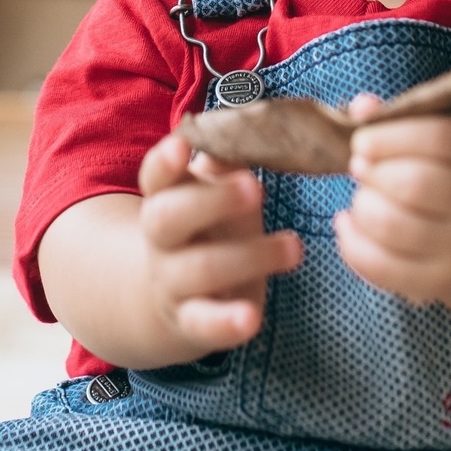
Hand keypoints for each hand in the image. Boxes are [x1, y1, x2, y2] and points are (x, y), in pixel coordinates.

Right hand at [137, 133, 302, 356]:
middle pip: (168, 216)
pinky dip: (226, 323)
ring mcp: (170, 280)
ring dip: (249, 257)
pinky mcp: (190, 320)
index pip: (155, 174)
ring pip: (198, 268)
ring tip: (295, 248)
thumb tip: (254, 127)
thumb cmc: (208, 223)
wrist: (170, 293)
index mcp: (165, 196)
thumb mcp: (212, 190)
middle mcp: (160, 238)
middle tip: (257, 187)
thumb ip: (226, 164)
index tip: (184, 145)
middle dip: (211, 201)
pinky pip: (203, 323)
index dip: (166, 160)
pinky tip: (252, 319)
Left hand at [333, 101, 450, 310]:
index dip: (389, 138)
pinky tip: (347, 225)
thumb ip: (400, 119)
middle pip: (414, 184)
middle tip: (359, 169)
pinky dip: (352, 245)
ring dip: (362, 207)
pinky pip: (383, 268)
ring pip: (394, 227)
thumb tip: (362, 107)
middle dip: (373, 174)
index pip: (438, 139)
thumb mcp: (440, 139)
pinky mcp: (442, 282)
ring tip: (361, 198)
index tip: (360, 142)